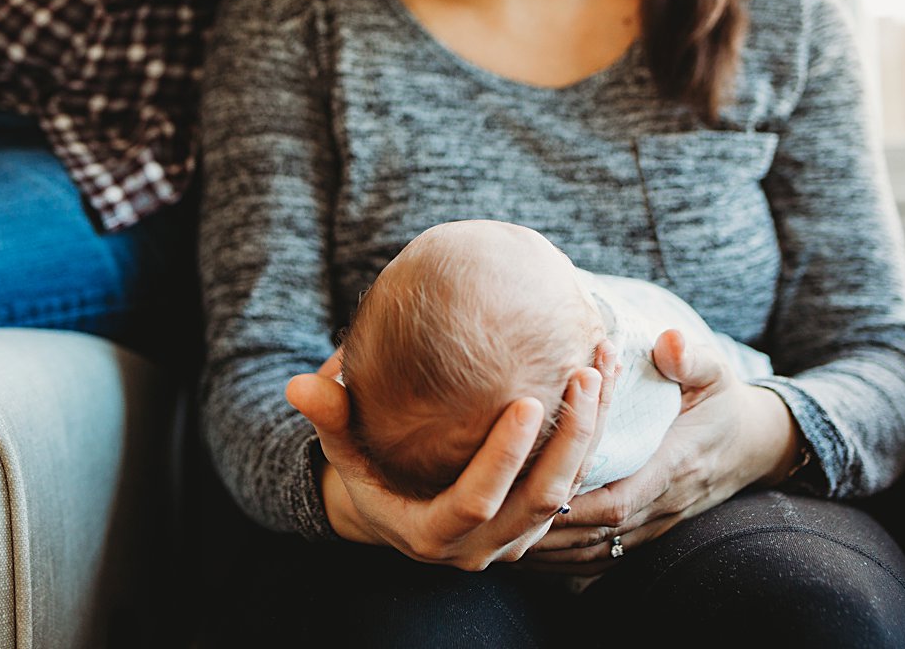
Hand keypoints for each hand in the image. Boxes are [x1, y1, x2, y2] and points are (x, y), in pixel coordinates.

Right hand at [286, 343, 618, 571]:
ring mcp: (516, 537)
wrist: (395, 511)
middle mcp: (481, 545)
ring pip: (572, 489)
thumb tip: (300, 385)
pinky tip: (604, 373)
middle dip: (571, 435)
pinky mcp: (539, 519)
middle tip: (585, 371)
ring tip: (603, 360)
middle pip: (542, 499)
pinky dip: (595, 429)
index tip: (527, 402)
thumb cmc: (366, 473)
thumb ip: (328, 418)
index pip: (476, 501)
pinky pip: (580, 479)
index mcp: (432, 533)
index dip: (504, 458)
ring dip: (593, 427)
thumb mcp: (341, 450)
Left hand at [520, 330, 796, 574]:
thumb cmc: (721, 401)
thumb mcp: (714, 372)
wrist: (754, 444)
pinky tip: (525, 552)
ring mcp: (654, 524)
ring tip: (495, 539)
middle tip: (491, 516)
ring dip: (547, 550)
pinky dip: (563, 560)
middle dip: (543, 528)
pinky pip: (602, 559)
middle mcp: (661, 504)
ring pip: (594, 552)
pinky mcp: (646, 531)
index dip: (571, 499)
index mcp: (672, 465)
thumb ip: (690, 358)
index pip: (618, 496)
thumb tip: (668, 343)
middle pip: (595, 532)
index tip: (524, 489)